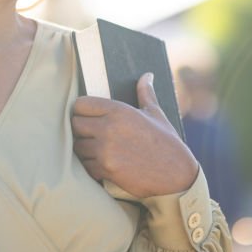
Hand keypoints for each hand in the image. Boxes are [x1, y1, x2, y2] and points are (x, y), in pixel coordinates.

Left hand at [71, 73, 199, 198]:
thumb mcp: (156, 115)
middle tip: (92, 134)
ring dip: (84, 149)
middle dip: (81, 130)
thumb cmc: (167, 143)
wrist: (176, 175)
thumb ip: (145, 94)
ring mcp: (105, 150)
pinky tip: (103, 164)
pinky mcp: (105, 169)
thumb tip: (146, 76)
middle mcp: (108, 128)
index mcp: (119, 111)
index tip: (88, 116)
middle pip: (75, 124)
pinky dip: (91, 166)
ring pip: (77, 147)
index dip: (82, 110)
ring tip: (97, 150)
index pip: (80, 104)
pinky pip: (85, 166)